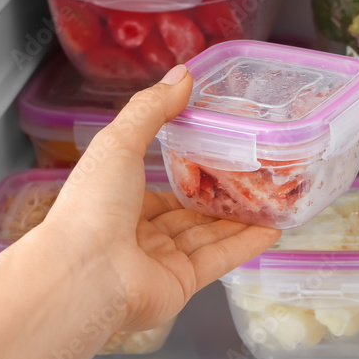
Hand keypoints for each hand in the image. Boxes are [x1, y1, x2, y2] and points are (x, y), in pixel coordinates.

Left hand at [36, 65, 280, 333]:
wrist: (85, 273)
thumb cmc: (91, 207)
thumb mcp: (119, 143)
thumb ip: (151, 110)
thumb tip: (182, 75)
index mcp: (119, 202)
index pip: (160, 190)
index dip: (188, 174)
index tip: (218, 155)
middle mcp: (139, 235)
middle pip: (189, 214)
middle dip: (220, 199)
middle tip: (254, 178)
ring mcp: (162, 261)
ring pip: (210, 236)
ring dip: (240, 220)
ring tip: (272, 200)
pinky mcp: (183, 282)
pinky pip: (221, 259)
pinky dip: (246, 244)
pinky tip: (272, 230)